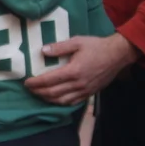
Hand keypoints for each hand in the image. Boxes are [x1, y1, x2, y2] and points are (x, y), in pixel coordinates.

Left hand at [24, 33, 139, 105]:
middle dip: (38, 92)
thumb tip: (43, 51)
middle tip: (29, 89)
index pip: (48, 80)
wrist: (118, 54)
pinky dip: (61, 103)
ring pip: (62, 100)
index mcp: (73, 71)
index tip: (26, 82)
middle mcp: (78, 84)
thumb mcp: (77, 42)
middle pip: (53, 93)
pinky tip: (55, 99)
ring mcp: (85, 90)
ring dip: (48, 99)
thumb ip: (59, 47)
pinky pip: (73, 102)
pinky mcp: (90, 93)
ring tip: (39, 94)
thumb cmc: (96, 46)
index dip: (35, 83)